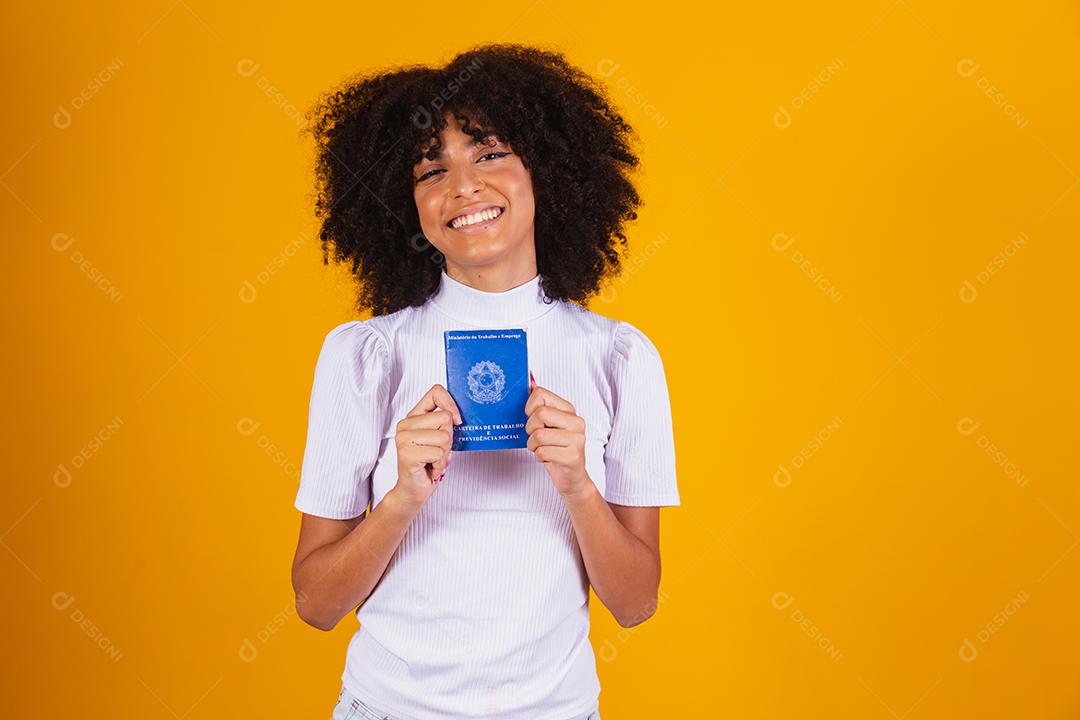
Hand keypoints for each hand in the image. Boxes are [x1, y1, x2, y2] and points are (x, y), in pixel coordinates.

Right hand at [394, 383, 460, 508]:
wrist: (412, 490)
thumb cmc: (428, 464)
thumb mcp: (439, 438)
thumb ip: (444, 423)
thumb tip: (457, 416)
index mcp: (413, 416)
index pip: (435, 392)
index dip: (451, 404)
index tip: (457, 420)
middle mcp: (405, 424)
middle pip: (445, 418)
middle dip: (449, 439)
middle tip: (437, 451)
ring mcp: (403, 438)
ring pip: (444, 436)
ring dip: (444, 454)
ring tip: (433, 460)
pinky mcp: (406, 453)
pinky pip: (438, 452)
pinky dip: (440, 464)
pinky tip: (430, 468)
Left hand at [525, 370, 588, 496]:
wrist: (572, 477)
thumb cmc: (556, 448)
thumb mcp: (548, 424)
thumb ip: (540, 402)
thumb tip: (529, 379)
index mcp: (569, 410)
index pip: (540, 394)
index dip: (529, 408)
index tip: (533, 418)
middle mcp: (576, 422)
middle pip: (540, 413)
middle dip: (530, 428)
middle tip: (536, 437)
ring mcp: (577, 439)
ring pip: (538, 436)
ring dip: (533, 446)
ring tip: (541, 449)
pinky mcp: (573, 457)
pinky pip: (542, 452)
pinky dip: (539, 457)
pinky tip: (548, 458)